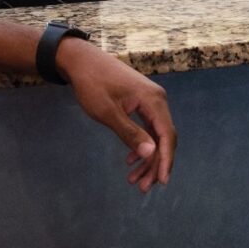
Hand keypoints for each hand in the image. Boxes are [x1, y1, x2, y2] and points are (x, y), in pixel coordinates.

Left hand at [57, 38, 175, 190]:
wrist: (81, 60)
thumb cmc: (92, 84)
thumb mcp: (108, 112)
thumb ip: (130, 133)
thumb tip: (151, 154)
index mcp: (153, 100)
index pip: (167, 136)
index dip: (165, 160)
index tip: (161, 182)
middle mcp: (157, 100)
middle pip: (164, 138)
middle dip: (155, 164)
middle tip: (142, 187)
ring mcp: (150, 100)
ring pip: (155, 135)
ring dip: (147, 158)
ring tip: (134, 180)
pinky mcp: (141, 102)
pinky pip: (147, 128)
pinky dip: (141, 145)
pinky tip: (130, 160)